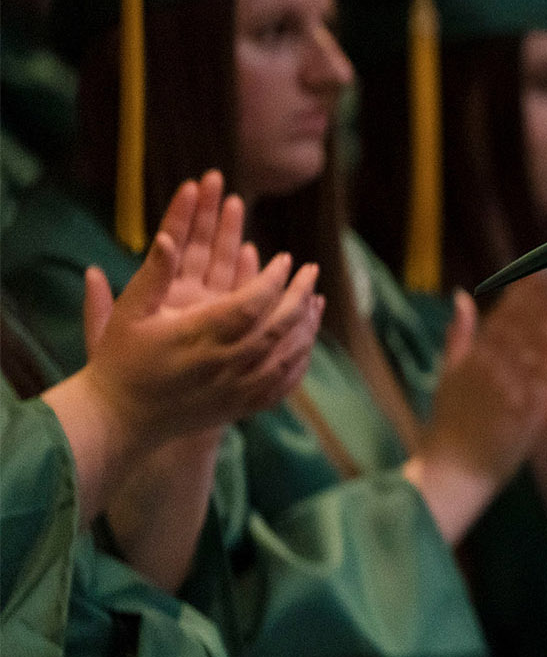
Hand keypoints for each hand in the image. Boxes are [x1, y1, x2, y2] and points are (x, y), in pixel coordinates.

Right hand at [74, 172, 321, 436]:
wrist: (121, 419)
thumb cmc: (120, 360)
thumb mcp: (129, 313)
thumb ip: (153, 275)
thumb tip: (167, 237)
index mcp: (198, 337)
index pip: (250, 304)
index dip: (272, 280)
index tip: (284, 258)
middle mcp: (224, 364)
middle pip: (277, 327)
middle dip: (299, 296)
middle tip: (311, 270)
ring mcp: (236, 390)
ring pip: (286, 356)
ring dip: (306, 326)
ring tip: (316, 301)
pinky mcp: (240, 408)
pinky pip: (282, 386)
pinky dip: (299, 362)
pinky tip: (305, 343)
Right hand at [407, 277, 546, 540]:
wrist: (453, 469)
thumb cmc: (451, 425)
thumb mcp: (449, 376)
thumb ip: (458, 335)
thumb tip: (461, 297)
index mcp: (473, 357)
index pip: (501, 315)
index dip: (523, 290)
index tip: (541, 268)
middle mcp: (487, 368)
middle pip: (516, 324)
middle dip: (538, 296)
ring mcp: (503, 387)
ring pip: (527, 345)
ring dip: (545, 317)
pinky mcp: (518, 410)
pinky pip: (535, 378)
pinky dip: (546, 356)